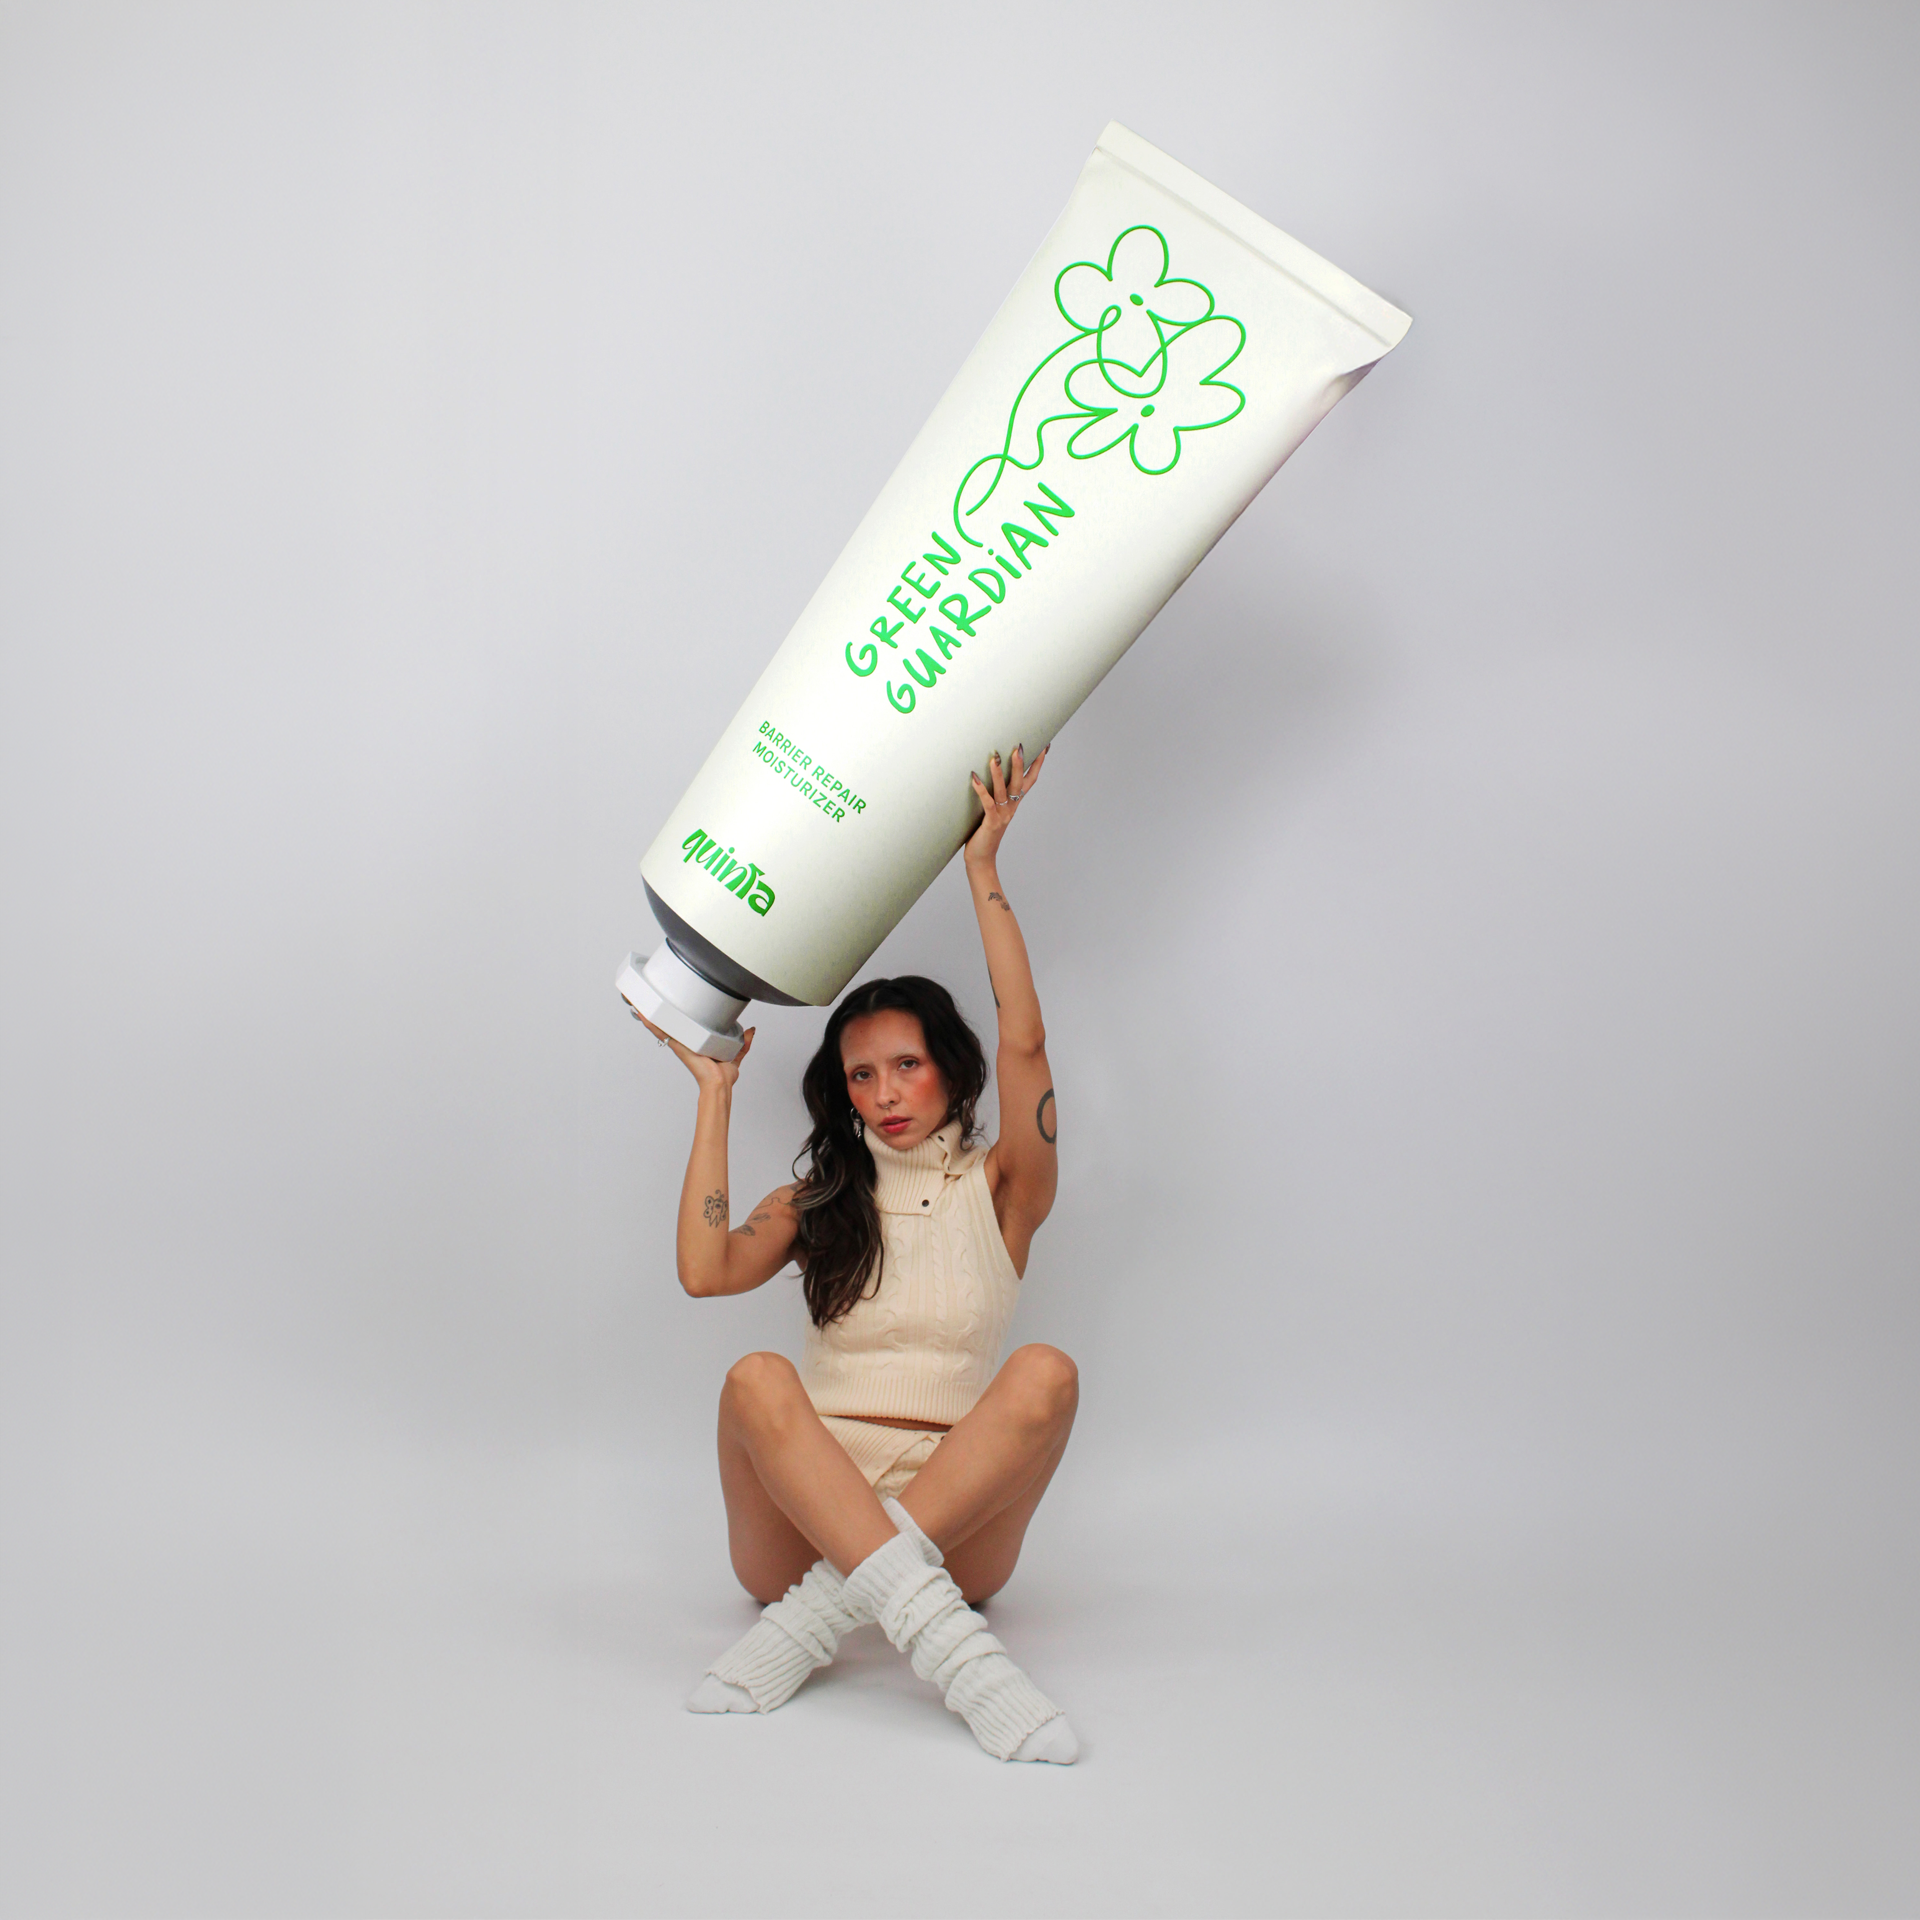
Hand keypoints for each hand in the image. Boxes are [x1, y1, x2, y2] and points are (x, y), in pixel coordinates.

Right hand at [631, 1009, 755, 1090]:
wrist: (719, 1083)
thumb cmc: (723, 1075)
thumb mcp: (737, 1053)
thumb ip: (744, 1042)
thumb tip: (752, 1031)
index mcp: (699, 1042)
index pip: (687, 1027)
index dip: (679, 1018)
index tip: (674, 1006)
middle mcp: (688, 1042)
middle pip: (672, 1025)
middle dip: (662, 1014)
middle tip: (652, 1000)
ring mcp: (681, 1043)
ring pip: (663, 1027)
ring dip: (652, 1015)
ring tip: (642, 1002)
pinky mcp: (678, 1045)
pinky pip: (662, 1033)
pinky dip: (651, 1023)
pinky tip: (642, 1014)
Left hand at [966, 743, 1046, 870]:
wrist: (981, 858)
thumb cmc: (985, 832)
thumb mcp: (993, 811)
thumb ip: (995, 795)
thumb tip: (987, 773)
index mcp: (1014, 804)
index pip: (1030, 780)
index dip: (1038, 764)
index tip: (1044, 747)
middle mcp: (1011, 808)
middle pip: (1019, 782)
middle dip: (1020, 764)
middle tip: (1019, 747)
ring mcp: (1002, 815)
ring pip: (1003, 791)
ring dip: (998, 773)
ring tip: (995, 757)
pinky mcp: (991, 822)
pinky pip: (987, 803)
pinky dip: (981, 790)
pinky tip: (974, 778)